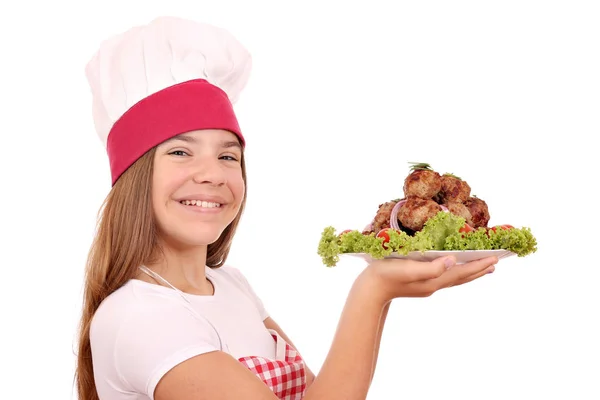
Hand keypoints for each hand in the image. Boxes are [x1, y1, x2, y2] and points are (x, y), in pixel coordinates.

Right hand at [362, 255, 496, 301]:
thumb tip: (453, 260)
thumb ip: (432, 267)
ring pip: (455, 279)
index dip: (479, 264)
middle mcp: (434, 285)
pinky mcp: (419, 284)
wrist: (370, 290)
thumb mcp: (409, 268)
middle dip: (479, 270)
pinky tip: (453, 269)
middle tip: (495, 263)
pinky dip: (456, 273)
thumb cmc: (386, 275)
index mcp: (434, 280)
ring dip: (470, 273)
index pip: (462, 272)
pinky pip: (445, 278)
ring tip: (482, 269)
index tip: (495, 257)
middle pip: (462, 277)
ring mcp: (427, 286)